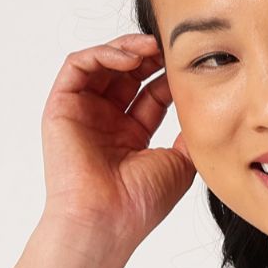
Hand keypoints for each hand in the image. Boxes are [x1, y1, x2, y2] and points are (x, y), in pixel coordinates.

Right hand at [37, 32, 194, 251]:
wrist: (107, 220)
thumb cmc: (140, 202)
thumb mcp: (180, 163)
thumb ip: (189, 134)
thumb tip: (206, 110)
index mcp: (131, 138)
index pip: (150, 95)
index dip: (168, 78)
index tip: (188, 67)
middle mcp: (105, 123)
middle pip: (127, 75)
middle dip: (149, 58)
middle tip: (170, 49)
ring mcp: (82, 114)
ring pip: (102, 64)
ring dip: (127, 49)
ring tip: (152, 47)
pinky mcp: (61, 106)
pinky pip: (78, 66)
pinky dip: (103, 54)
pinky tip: (130, 57)